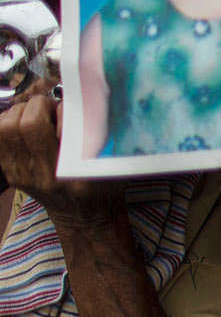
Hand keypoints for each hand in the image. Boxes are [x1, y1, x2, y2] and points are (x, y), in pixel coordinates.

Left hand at [0, 82, 123, 227]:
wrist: (84, 216)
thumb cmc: (103, 186)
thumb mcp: (113, 162)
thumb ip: (101, 133)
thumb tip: (85, 100)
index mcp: (67, 171)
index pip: (42, 126)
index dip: (57, 109)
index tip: (70, 110)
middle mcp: (39, 173)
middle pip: (20, 124)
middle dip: (36, 106)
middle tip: (52, 109)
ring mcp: (21, 174)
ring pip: (4, 128)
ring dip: (21, 113)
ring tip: (38, 115)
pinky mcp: (11, 173)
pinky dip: (10, 124)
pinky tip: (27, 126)